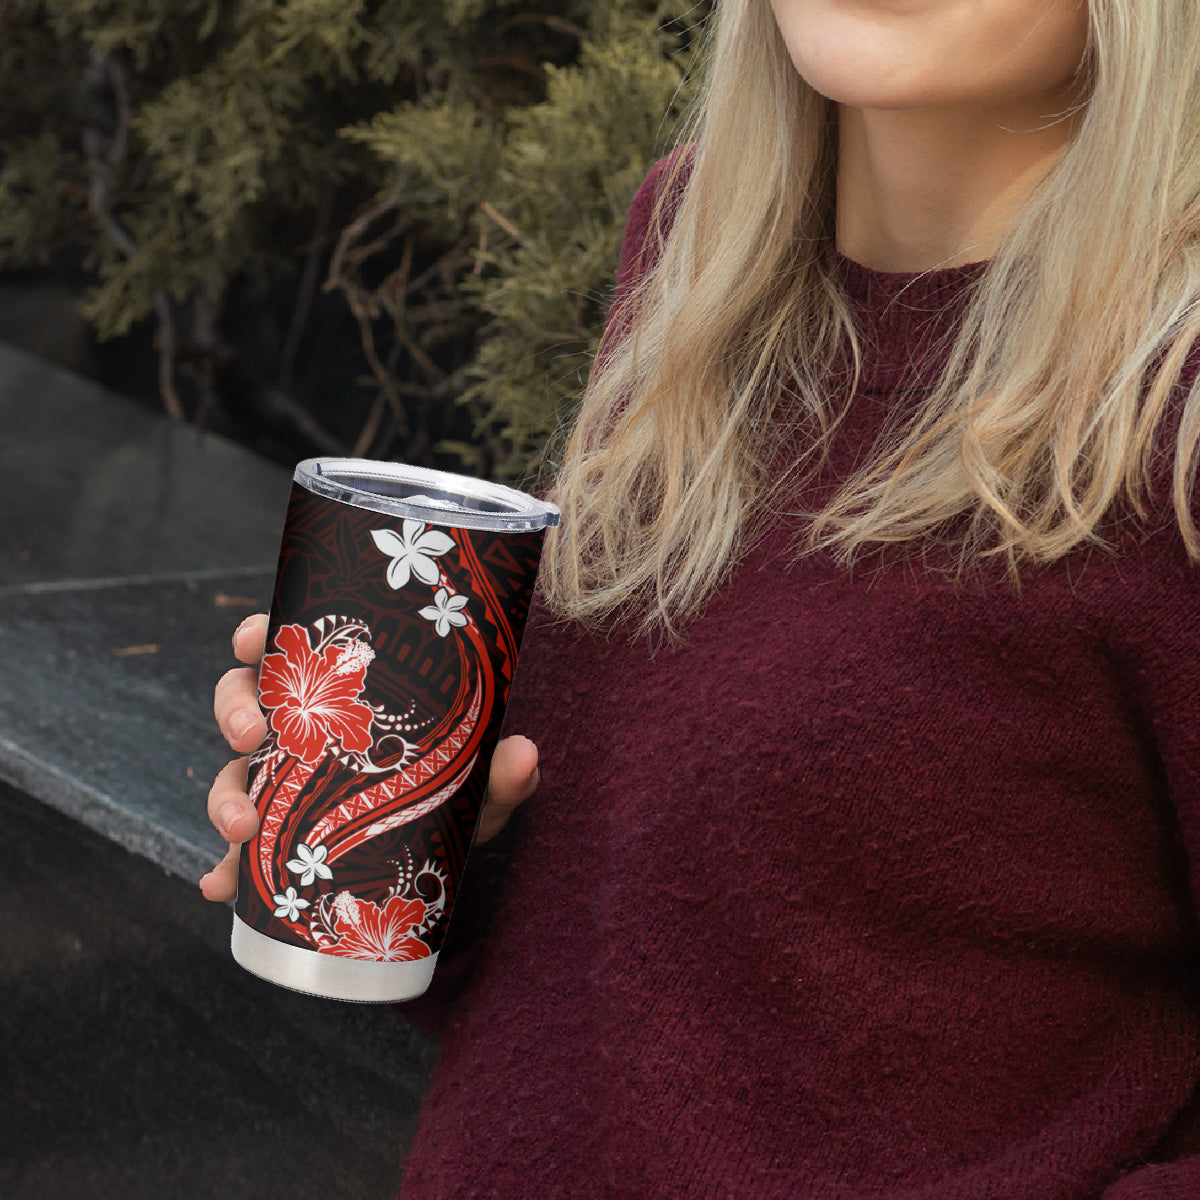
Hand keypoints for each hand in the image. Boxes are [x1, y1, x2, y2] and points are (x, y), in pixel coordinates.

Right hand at [198, 614, 539, 900]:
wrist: (449, 852)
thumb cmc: (457, 792)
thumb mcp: (480, 782)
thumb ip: (501, 772)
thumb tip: (524, 755)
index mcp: (343, 693)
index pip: (291, 650)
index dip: (258, 636)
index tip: (252, 639)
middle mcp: (304, 730)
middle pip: (243, 702)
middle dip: (234, 713)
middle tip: (251, 735)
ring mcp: (285, 784)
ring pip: (232, 774)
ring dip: (224, 796)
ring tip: (239, 827)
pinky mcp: (279, 839)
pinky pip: (239, 852)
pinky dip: (224, 869)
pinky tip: (219, 887)